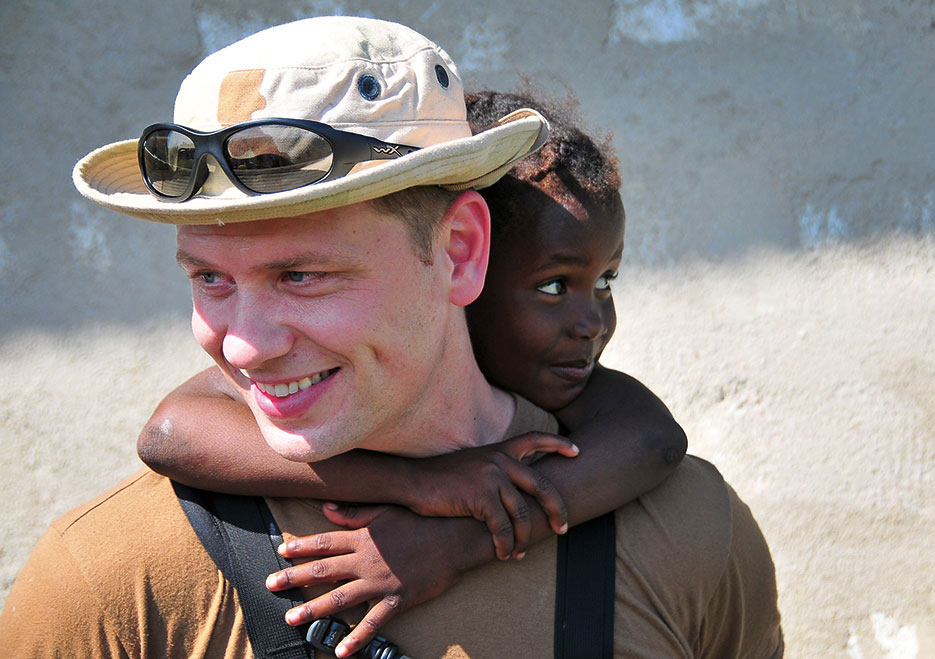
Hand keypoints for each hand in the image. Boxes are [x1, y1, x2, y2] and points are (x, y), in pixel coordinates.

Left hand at [266, 505, 476, 656]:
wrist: (454, 538)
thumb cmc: (421, 522)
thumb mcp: (386, 511)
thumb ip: (355, 513)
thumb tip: (326, 508)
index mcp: (363, 538)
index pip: (325, 542)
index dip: (302, 547)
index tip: (281, 551)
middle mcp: (366, 561)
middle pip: (323, 570)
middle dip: (294, 578)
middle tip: (271, 584)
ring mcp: (380, 582)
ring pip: (340, 598)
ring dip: (313, 609)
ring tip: (291, 618)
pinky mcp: (397, 599)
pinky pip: (374, 622)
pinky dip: (357, 638)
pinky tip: (341, 651)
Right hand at [406, 432, 576, 559]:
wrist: (412, 480)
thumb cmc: (441, 477)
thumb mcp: (473, 464)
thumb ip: (495, 469)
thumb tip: (515, 489)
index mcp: (500, 450)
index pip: (535, 439)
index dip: (559, 444)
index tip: (576, 451)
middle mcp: (500, 460)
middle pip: (542, 485)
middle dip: (557, 510)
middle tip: (563, 528)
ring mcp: (491, 477)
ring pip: (522, 514)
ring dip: (524, 538)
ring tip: (519, 552)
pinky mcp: (480, 496)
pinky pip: (502, 527)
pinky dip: (505, 544)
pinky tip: (503, 554)